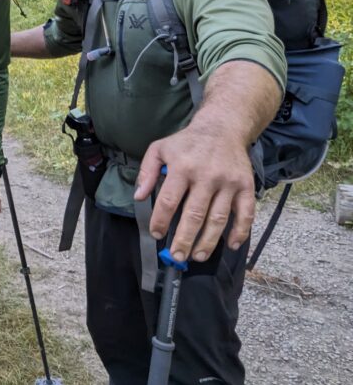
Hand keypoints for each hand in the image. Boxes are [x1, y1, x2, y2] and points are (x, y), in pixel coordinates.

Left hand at [133, 122, 254, 263]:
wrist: (222, 127)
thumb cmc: (187, 142)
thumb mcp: (159, 149)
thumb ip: (147, 172)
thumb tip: (138, 196)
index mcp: (182, 167)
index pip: (169, 200)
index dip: (160, 220)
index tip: (156, 234)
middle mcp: (206, 176)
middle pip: (194, 214)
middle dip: (185, 239)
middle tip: (178, 256)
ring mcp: (228, 183)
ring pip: (219, 218)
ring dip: (209, 241)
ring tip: (198, 256)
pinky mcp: (246, 186)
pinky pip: (246, 213)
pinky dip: (240, 231)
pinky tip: (232, 245)